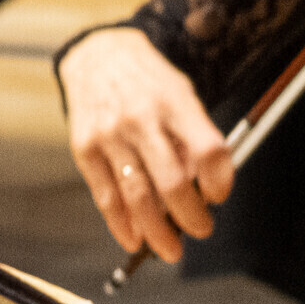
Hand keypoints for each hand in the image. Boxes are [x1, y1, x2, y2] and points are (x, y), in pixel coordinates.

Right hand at [60, 26, 235, 263]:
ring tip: (170, 249)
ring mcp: (109, 133)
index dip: (219, 182)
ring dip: (157, 231)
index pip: (209, 150)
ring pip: (137, 195)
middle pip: (173, 181)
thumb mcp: (182, 94)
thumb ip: (194, 138)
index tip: (218, 197)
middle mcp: (141, 118)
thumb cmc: (150, 83)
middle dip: (191, 217)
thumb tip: (202, 193)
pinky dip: (120, 223)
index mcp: (176, 103)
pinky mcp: (84, 146)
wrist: (97, 55)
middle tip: (200, 230)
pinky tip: (132, 239)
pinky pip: (105, 193)